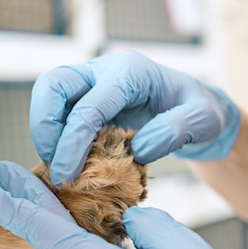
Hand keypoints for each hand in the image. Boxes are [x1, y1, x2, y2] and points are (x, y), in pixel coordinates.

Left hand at [0, 162, 247, 248]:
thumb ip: (154, 225)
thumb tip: (130, 220)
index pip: (42, 227)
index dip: (9, 201)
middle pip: (53, 233)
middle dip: (33, 200)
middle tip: (5, 171)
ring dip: (69, 221)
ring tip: (68, 193)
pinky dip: (86, 241)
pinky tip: (103, 231)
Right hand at [30, 50, 240, 184]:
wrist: (196, 110)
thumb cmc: (202, 112)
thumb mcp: (203, 121)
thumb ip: (174, 132)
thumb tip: (137, 151)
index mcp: (130, 72)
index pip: (88, 106)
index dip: (72, 143)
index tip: (67, 177)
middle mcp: (105, 71)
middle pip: (52, 85)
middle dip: (44, 127)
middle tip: (55, 166)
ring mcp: (92, 83)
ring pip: (49, 96)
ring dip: (45, 132)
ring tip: (59, 167)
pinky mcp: (87, 99)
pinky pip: (59, 112)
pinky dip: (55, 137)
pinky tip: (68, 163)